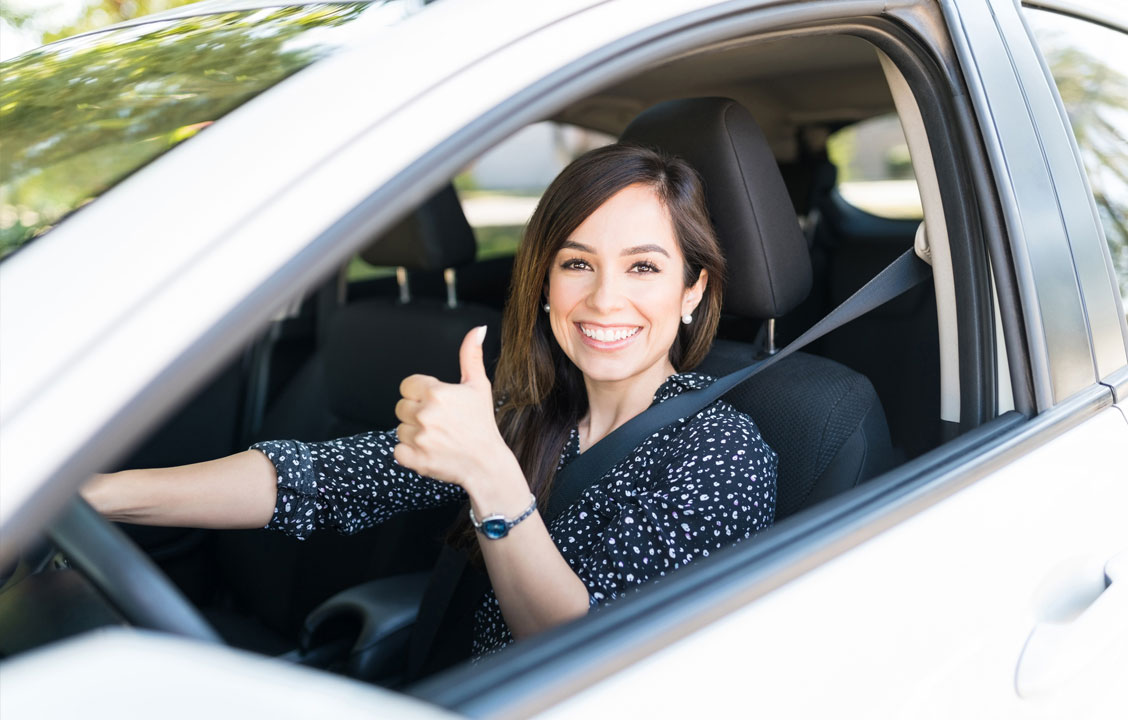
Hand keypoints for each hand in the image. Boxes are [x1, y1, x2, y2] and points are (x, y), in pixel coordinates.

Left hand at [393, 326, 517, 496]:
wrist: (487, 463)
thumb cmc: (482, 424)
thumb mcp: (479, 386)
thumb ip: (471, 355)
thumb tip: (478, 330)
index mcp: (437, 393)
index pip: (407, 386)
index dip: (420, 394)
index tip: (436, 404)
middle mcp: (425, 414)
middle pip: (401, 407)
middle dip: (416, 413)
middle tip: (439, 422)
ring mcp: (419, 438)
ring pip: (400, 429)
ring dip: (414, 434)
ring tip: (437, 437)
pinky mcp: (415, 459)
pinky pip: (397, 450)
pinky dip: (409, 453)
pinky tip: (429, 450)